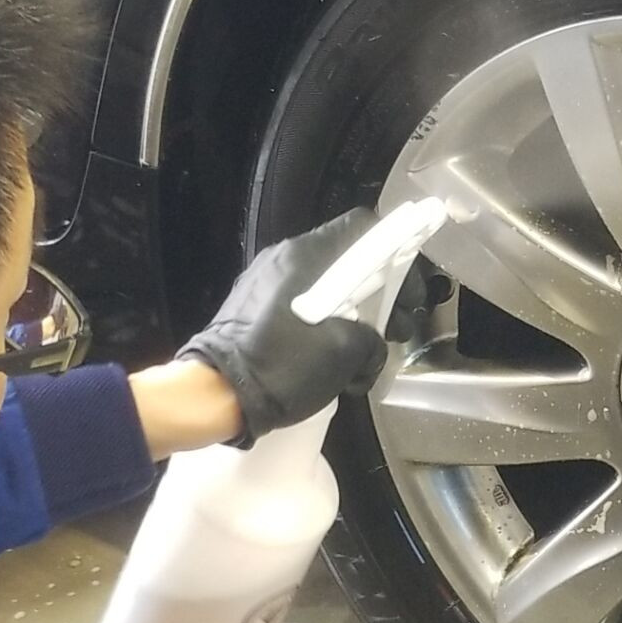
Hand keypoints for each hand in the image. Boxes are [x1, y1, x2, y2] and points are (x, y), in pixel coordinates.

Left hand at [176, 209, 425, 445]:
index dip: (397, 252)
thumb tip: (371, 347)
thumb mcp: (345, 353)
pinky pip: (301, 306)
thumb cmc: (282, 366)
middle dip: (379, 295)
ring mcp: (265, 283)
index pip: (363, 227)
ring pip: (326, 287)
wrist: (215, 395)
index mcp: (307, 256)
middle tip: (393, 330)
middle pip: (347, 260)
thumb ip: (372, 340)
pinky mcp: (253, 308)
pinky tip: (330, 361)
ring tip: (361, 355)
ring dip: (353, 316)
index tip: (406, 293)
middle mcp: (284, 259)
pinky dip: (325, 325)